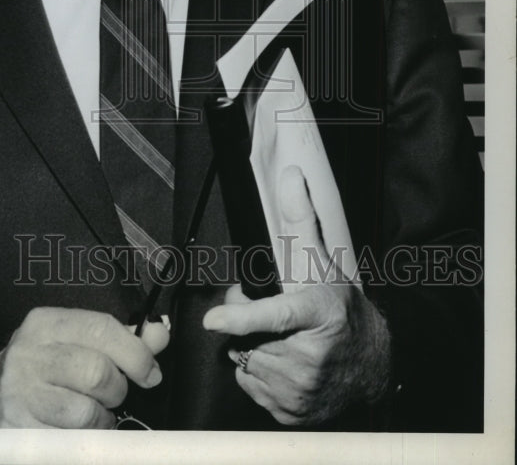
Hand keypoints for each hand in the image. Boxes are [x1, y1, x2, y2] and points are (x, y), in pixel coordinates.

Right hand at [0, 307, 169, 428]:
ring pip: (84, 412)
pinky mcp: (19, 431)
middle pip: (96, 371)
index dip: (135, 352)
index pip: (101, 328)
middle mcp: (29, 354)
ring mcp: (21, 394)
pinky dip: (84, 441)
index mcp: (46, 323)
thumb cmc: (49, 364)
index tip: (150, 372)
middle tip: (114, 394)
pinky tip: (78, 432)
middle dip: (117, 388)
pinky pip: (69, 442)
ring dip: (102, 419)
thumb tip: (160, 335)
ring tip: (96, 414)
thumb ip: (122, 339)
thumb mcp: (79, 341)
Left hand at [202, 165, 390, 425]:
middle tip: (271, 312)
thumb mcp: (323, 263)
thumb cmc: (341, 309)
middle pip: (248, 334)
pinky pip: (251, 385)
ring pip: (245, 360)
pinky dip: (258, 373)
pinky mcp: (290, 411)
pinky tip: (281, 362)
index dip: (243, 317)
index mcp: (316, 313)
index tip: (214, 319)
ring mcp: (299, 388)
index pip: (275, 315)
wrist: (374, 365)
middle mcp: (308, 356)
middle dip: (246, 320)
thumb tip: (289, 176)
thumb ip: (299, 220)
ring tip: (282, 338)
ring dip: (253, 347)